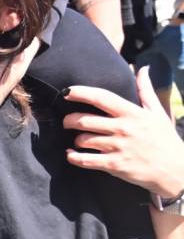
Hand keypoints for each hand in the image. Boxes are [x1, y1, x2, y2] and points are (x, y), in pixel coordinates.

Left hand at [64, 67, 183, 196]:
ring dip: (76, 139)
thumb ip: (146, 90)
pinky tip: (71, 154)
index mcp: (132, 113)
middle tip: (67, 121)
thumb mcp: (157, 112)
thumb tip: (142, 68)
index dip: (81, 93)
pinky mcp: (114, 166)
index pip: (101, 98)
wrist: (174, 170)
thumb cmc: (165, 139)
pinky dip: (73, 157)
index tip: (67, 92)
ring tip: (78, 140)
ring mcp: (117, 148)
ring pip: (83, 140)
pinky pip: (85, 160)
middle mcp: (123, 129)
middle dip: (70, 120)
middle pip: (85, 120)